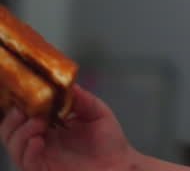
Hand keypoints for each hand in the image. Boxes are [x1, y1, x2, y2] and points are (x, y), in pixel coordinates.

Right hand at [0, 86, 133, 170]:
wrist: (119, 164)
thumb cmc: (109, 142)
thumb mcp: (98, 113)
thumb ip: (83, 99)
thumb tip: (69, 85)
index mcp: (51, 125)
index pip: (25, 114)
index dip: (21, 104)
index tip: (26, 93)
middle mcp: (42, 140)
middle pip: (11, 130)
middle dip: (13, 118)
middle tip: (25, 109)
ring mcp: (41, 156)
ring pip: (14, 145)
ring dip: (21, 131)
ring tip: (38, 122)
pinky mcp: (43, 169)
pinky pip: (26, 161)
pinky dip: (28, 149)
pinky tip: (38, 140)